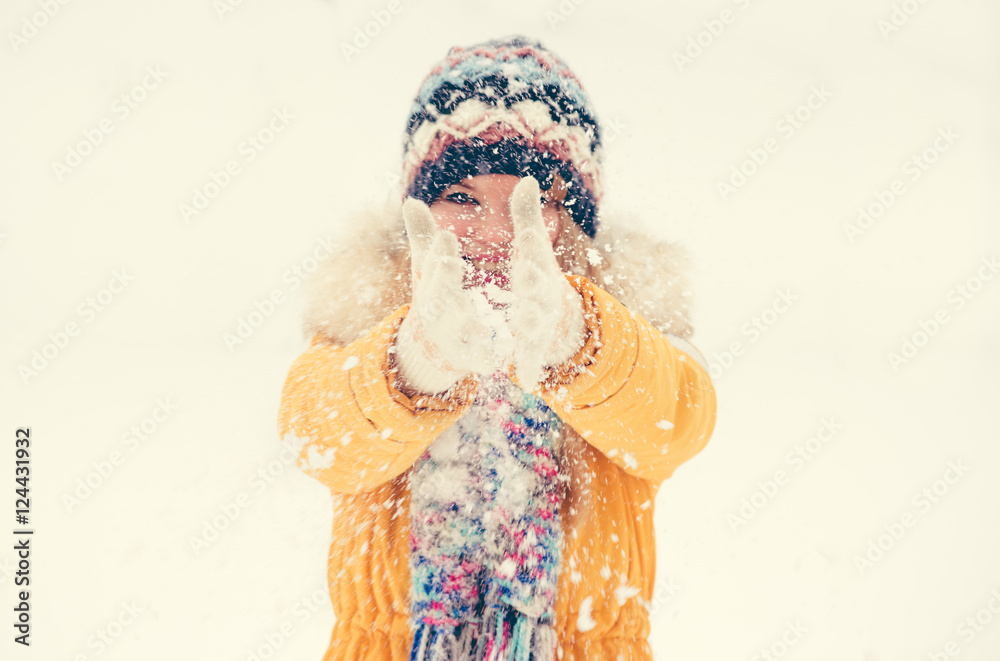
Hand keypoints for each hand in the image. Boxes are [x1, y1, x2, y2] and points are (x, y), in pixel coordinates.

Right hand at [393, 198, 504, 393]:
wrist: (435, 347)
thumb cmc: (439, 296)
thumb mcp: (432, 268)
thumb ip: (425, 238)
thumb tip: (411, 201)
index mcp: (434, 287)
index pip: (434, 267)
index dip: (438, 253)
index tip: (446, 236)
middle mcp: (440, 312)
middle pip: (439, 296)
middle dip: (443, 280)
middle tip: (450, 262)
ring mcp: (455, 336)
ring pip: (457, 327)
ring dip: (462, 319)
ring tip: (471, 310)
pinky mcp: (473, 358)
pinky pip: (478, 357)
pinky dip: (483, 356)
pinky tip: (494, 354)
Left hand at [508, 177, 586, 389]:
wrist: (557, 319)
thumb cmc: (537, 279)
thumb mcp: (531, 250)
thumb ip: (527, 217)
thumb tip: (527, 177)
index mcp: (536, 270)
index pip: (534, 254)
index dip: (532, 244)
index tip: (529, 234)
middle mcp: (541, 296)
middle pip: (537, 292)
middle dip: (533, 288)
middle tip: (526, 285)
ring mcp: (539, 325)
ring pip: (535, 327)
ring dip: (531, 330)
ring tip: (524, 329)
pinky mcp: (532, 349)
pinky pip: (532, 359)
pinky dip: (530, 368)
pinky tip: (526, 379)